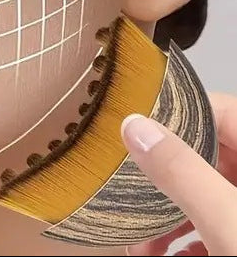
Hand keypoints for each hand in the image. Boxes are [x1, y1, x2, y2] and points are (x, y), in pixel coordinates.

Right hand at [120, 93, 236, 255]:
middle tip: (129, 193)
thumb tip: (135, 125)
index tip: (133, 128)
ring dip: (172, 218)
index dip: (177, 114)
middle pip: (212, 159)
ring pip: (212, 198)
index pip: (222, 112)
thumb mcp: (228, 223)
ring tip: (141, 244)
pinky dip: (192, 244)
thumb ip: (182, 172)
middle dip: (166, 179)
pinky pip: (222, 231)